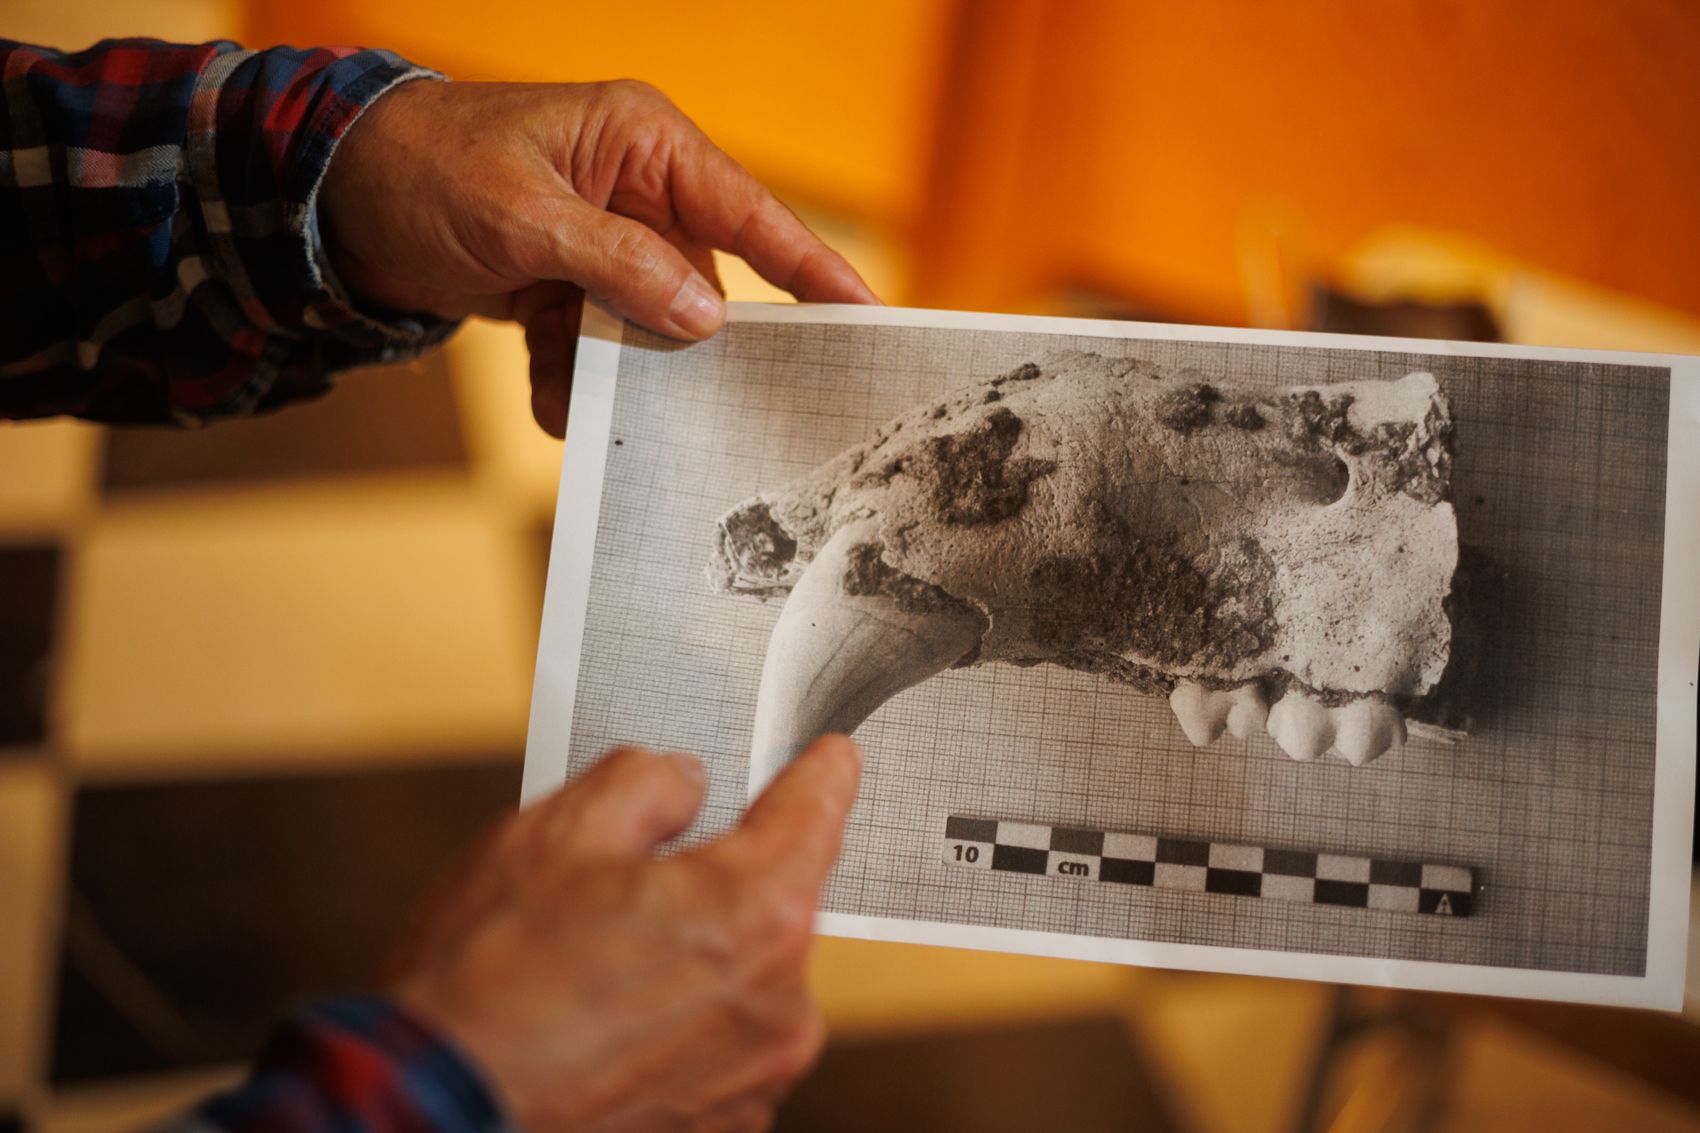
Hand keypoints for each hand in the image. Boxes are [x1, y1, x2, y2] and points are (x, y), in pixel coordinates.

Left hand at [319, 79, 878, 436]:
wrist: (331, 199)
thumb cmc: (424, 170)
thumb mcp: (521, 218)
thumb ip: (617, 265)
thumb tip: (705, 317)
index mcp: (642, 144)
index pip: (748, 210)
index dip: (812, 265)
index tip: (867, 315)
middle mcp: (636, 191)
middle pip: (701, 285)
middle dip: (686, 346)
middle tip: (710, 406)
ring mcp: (604, 242)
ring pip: (646, 328)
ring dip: (614, 373)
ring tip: (580, 403)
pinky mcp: (569, 284)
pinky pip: (595, 345)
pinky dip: (573, 379)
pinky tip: (551, 402)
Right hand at [390, 735, 861, 1132]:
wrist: (435, 1114)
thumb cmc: (486, 982)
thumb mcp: (554, 833)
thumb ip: (644, 784)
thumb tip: (685, 785)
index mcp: (753, 913)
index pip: (816, 816)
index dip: (820, 776)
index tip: (832, 758)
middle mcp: (777, 1005)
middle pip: (774, 904)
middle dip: (720, 878)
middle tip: (634, 878)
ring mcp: (753, 1079)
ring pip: (744, 979)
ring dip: (696, 960)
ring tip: (594, 968)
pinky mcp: (721, 1128)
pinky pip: (718, 1046)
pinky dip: (678, 1026)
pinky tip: (604, 1025)